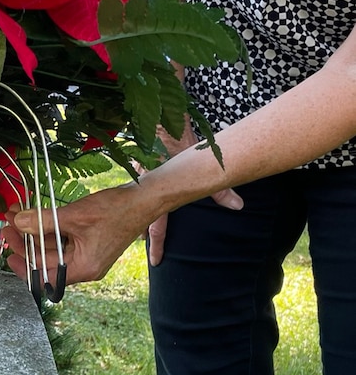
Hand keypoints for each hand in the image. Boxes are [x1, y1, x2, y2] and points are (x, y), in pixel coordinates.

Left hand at [2, 182, 154, 285]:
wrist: (142, 199)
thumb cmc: (116, 210)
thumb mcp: (74, 215)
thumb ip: (44, 221)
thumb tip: (18, 222)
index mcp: (84, 268)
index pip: (46, 277)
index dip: (24, 267)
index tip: (9, 254)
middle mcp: (84, 266)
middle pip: (46, 261)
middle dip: (25, 242)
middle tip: (8, 226)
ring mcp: (86, 254)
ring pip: (51, 248)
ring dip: (34, 232)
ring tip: (17, 215)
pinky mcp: (86, 242)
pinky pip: (61, 240)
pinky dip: (47, 228)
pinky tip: (34, 216)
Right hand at [143, 121, 242, 265]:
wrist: (158, 112)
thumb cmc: (180, 137)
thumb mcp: (200, 161)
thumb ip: (217, 186)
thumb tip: (237, 206)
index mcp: (158, 191)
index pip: (157, 226)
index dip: (157, 245)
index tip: (156, 262)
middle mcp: (145, 186)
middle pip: (142, 216)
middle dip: (144, 232)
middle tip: (146, 247)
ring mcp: (138, 175)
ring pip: (136, 200)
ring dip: (138, 212)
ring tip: (139, 226)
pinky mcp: (138, 162)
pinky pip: (137, 185)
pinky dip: (137, 193)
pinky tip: (138, 194)